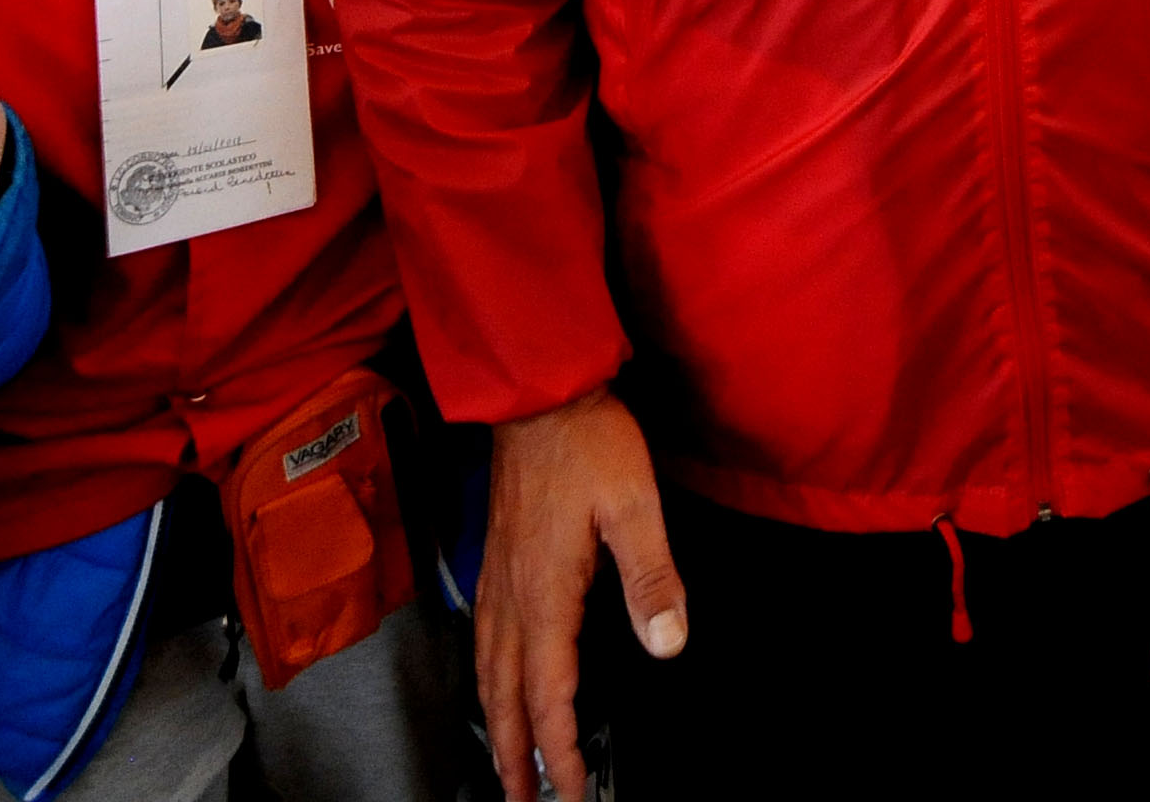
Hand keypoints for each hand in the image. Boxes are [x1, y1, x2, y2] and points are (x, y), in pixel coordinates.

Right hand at [478, 387, 683, 801]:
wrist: (536, 389)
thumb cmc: (587, 442)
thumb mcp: (634, 505)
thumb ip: (651, 576)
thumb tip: (667, 641)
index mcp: (546, 593)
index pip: (550, 693)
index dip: (560, 748)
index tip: (572, 789)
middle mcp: (512, 595)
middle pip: (506, 695)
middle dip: (516, 754)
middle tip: (520, 800)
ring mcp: (497, 577)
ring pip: (487, 670)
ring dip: (496, 723)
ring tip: (502, 762)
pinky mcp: (495, 559)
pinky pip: (482, 638)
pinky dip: (485, 678)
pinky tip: (492, 682)